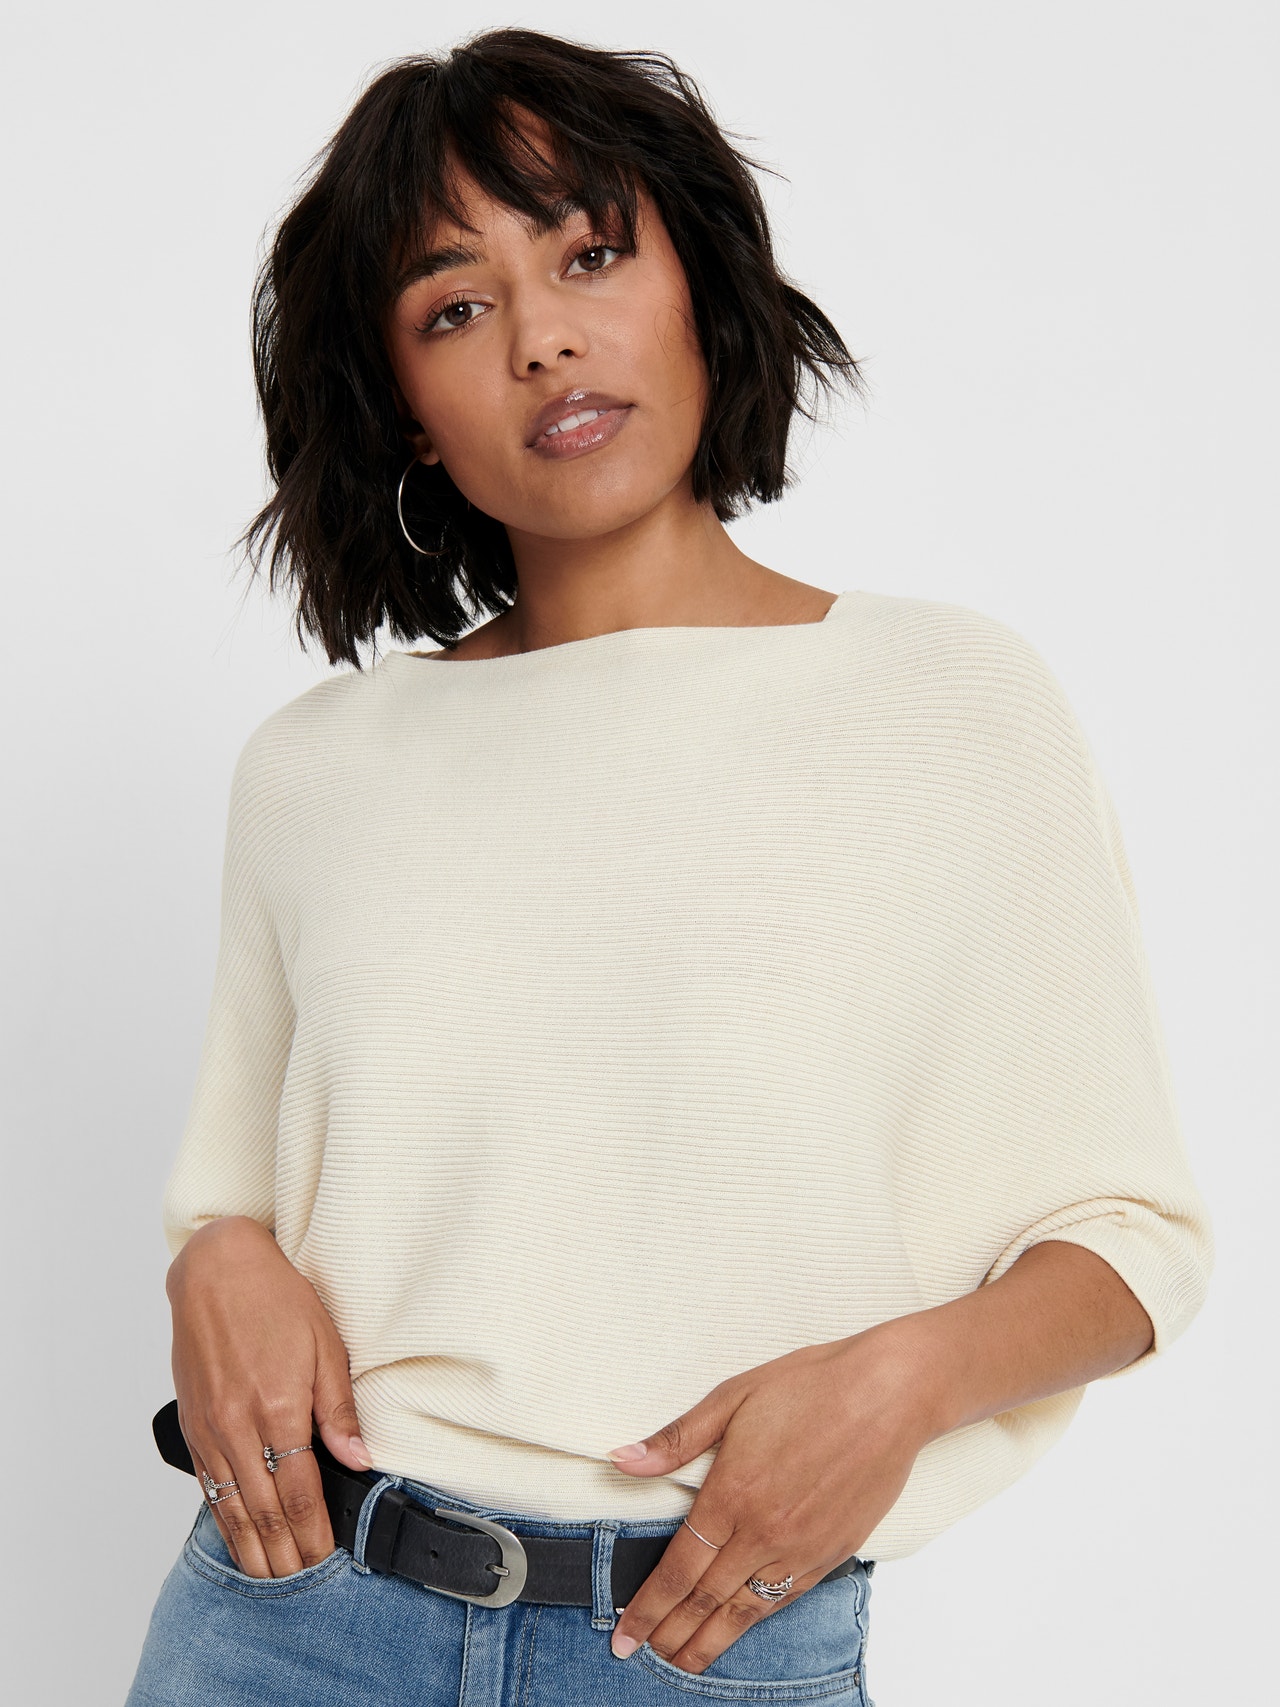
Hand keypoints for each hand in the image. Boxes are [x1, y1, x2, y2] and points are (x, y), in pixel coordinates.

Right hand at [167, 1215, 372, 1577]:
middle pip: (264, 1509)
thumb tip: (357, 1458)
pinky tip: (235, 1535)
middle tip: (302, 1581)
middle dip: (284, 1552)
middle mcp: (239, 1424)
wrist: (216, 1270)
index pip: (300, 1491)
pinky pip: (209, 1483)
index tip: (326, 1555)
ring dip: (251, 1547)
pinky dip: (223, 1517)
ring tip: (270, 1575)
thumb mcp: (326, 1343)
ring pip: (231, 1505)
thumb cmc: (276, 1297)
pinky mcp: (194, 1422)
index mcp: (280, 1406)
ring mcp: (211, 1427)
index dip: (314, 1531)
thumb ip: (340, 1407)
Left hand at [604, 1325, 932, 1672]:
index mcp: (732, 1493)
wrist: (890, 1394)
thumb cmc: (811, 1386)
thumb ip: (676, 1439)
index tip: (623, 1635)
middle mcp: (764, 1532)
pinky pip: (787, 1599)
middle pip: (706, 1599)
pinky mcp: (834, 1552)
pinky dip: (757, 1622)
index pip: (678, 1569)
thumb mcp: (733, 1397)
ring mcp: (802, 1548)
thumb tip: (623, 1460)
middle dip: (670, 1634)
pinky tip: (741, 1628)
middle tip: (641, 1656)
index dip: (647, 1608)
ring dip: (711, 1641)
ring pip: (747, 1611)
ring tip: (684, 1662)